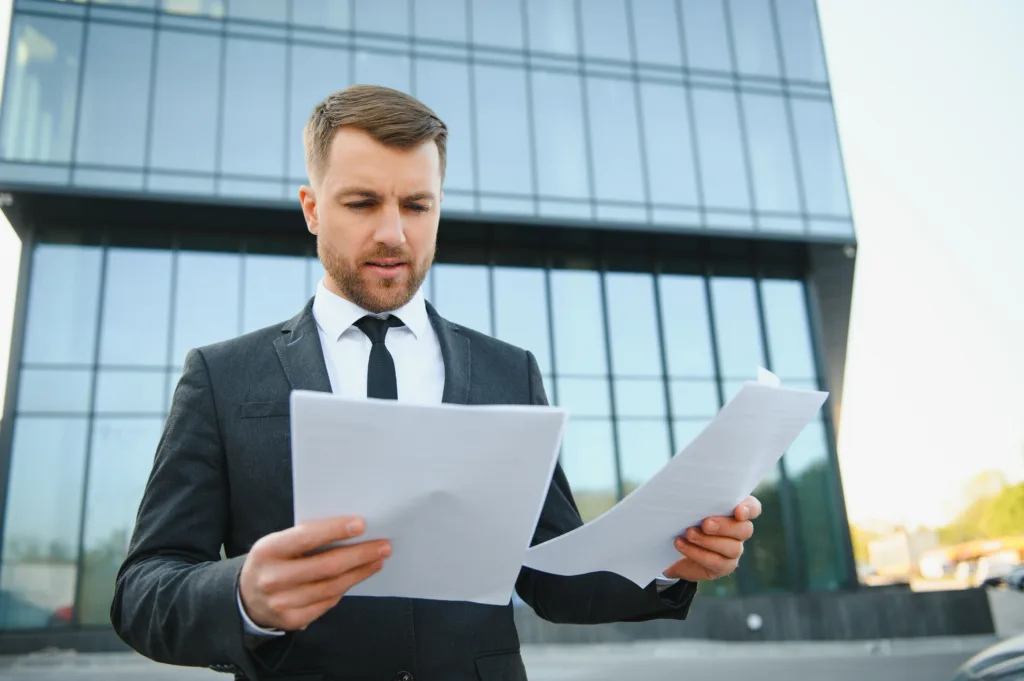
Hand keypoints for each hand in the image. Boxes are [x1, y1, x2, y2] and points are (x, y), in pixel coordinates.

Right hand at [239, 516, 388, 630]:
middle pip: (326, 566)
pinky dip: (346, 587)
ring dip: (359, 572)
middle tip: (383, 545)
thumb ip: (306, 537)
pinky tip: (357, 576)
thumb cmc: (272, 561)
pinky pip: (327, 602)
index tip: (361, 524)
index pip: (306, 537)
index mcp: (268, 550)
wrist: (246, 597)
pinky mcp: (292, 620)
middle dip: (360, 554)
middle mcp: (273, 578)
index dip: (335, 530)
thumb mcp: (278, 543)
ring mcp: (282, 603)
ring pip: (332, 586)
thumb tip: (351, 530)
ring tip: (377, 560)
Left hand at [662, 496, 761, 581]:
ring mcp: (734, 550)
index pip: (753, 508)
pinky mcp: (724, 566)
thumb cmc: (686, 519)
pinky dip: (697, 553)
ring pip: (732, 548)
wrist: (676, 547)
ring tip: (689, 534)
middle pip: (744, 529)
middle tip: (705, 524)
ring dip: (708, 541)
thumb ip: (698, 501)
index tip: (738, 511)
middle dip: (724, 526)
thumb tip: (688, 492)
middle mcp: (740, 531)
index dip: (749, 509)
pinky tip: (681, 544)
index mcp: (737, 511)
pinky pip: (717, 562)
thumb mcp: (690, 507)